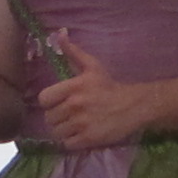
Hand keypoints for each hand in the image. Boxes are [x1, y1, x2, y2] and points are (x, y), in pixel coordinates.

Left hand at [40, 32, 150, 151]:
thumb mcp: (92, 66)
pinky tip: (80, 134)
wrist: (134, 105)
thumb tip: (59, 33)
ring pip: (56, 132)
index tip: (57, 102)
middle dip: (57, 117)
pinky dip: (72, 141)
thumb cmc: (109, 86)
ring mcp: (81, 123)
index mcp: (74, 86)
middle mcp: (75, 105)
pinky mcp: (88, 138)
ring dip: (63, 130)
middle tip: (68, 115)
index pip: (44, 99)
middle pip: (49, 118)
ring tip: (73, 126)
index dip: (49, 102)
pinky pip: (67, 144)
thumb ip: (73, 52)